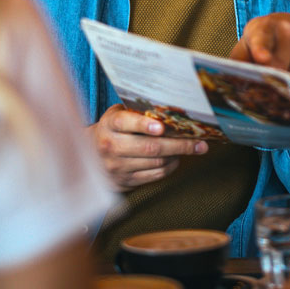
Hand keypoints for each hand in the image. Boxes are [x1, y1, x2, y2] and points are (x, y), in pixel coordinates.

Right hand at [87, 103, 208, 189]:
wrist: (90, 155)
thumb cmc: (113, 129)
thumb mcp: (117, 115)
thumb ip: (137, 112)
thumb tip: (170, 108)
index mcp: (109, 125)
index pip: (125, 123)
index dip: (144, 125)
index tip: (161, 127)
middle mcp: (111, 147)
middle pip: (150, 147)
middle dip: (179, 145)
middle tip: (200, 143)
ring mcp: (117, 167)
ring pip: (155, 162)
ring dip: (177, 155)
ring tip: (192, 148)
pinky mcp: (125, 181)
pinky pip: (154, 175)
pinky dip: (170, 167)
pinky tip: (176, 158)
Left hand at [231, 13, 289, 123]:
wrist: (289, 27)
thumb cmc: (262, 44)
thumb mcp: (246, 49)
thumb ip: (238, 64)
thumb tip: (230, 83)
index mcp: (262, 27)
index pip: (261, 40)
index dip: (261, 51)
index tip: (263, 59)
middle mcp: (288, 26)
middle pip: (281, 69)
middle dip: (275, 84)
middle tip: (272, 89)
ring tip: (285, 87)